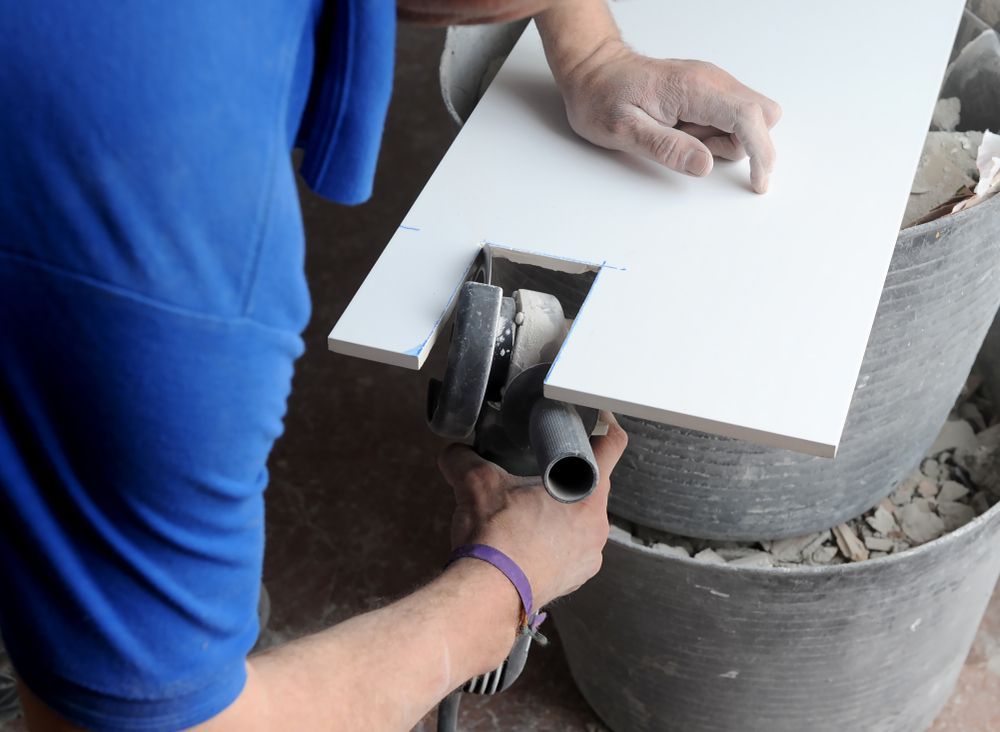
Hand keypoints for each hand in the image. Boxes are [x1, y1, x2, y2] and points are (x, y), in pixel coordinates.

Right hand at [438, 412, 627, 608]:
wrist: (487, 595)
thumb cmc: (494, 537)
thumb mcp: (475, 483)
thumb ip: (464, 458)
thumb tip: (453, 452)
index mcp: (588, 493)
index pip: (612, 445)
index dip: (605, 424)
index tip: (596, 416)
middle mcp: (597, 525)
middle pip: (593, 484)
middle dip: (569, 474)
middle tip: (542, 467)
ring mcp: (590, 555)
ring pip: (581, 519)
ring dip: (561, 510)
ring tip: (529, 509)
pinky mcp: (576, 577)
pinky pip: (572, 548)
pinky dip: (555, 540)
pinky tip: (529, 539)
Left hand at [554, 41, 781, 192]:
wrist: (592, 72)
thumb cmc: (602, 98)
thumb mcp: (624, 130)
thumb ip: (666, 148)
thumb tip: (705, 165)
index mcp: (694, 88)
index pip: (749, 116)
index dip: (761, 152)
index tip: (758, 182)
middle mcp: (711, 80)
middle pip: (760, 116)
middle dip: (741, 145)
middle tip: (693, 148)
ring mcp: (711, 84)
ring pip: (747, 120)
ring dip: (721, 141)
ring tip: (676, 136)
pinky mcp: (707, 92)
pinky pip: (730, 118)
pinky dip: (713, 134)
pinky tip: (681, 132)